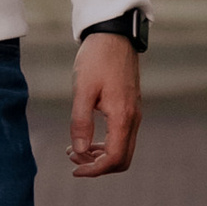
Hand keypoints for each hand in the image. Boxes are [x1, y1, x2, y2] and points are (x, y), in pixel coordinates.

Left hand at [68, 31, 142, 176]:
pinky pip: (122, 136)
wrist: (114, 35)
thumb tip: (79, 151)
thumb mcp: (82, 89)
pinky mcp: (130, 107)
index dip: (94, 170)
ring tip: (74, 150)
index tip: (74, 169)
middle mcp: (133, 119)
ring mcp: (134, 113)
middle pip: (122, 159)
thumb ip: (81, 122)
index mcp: (122, 116)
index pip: (114, 158)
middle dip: (98, 165)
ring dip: (100, 155)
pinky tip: (86, 138)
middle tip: (72, 159)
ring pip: (123, 149)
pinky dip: (105, 144)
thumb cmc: (96, 59)